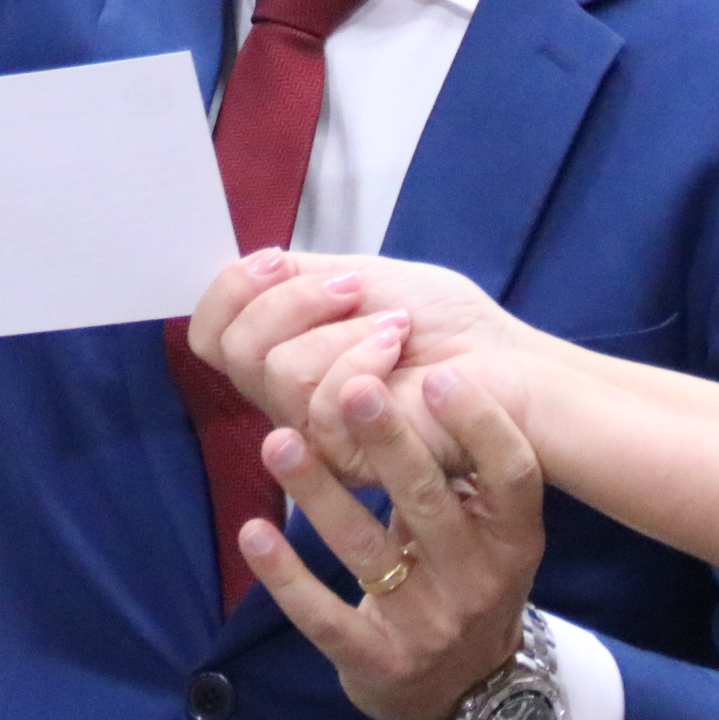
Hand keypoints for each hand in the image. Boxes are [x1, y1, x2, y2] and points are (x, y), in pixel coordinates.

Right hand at [193, 251, 536, 482]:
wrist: (506, 365)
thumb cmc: (447, 324)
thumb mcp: (361, 276)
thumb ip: (297, 278)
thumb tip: (250, 269)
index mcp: (285, 349)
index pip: (212, 332)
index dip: (229, 290)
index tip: (278, 261)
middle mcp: (289, 396)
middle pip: (233, 348)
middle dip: (292, 301)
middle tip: (356, 292)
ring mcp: (314, 430)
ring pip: (276, 371)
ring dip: (341, 331)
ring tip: (395, 328)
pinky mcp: (345, 457)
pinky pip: (320, 402)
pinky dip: (364, 359)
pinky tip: (401, 353)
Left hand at [237, 369, 548, 719]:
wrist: (467, 695)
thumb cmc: (467, 578)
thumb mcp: (487, 531)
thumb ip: (455, 466)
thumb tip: (398, 367)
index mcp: (513, 539)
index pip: (512, 477)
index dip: (480, 426)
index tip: (440, 374)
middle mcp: (478, 581)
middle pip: (430, 504)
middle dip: (390, 443)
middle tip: (352, 387)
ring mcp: (428, 626)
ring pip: (367, 552)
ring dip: (319, 493)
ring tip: (278, 442)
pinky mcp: (377, 663)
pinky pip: (324, 616)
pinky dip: (286, 575)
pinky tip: (253, 532)